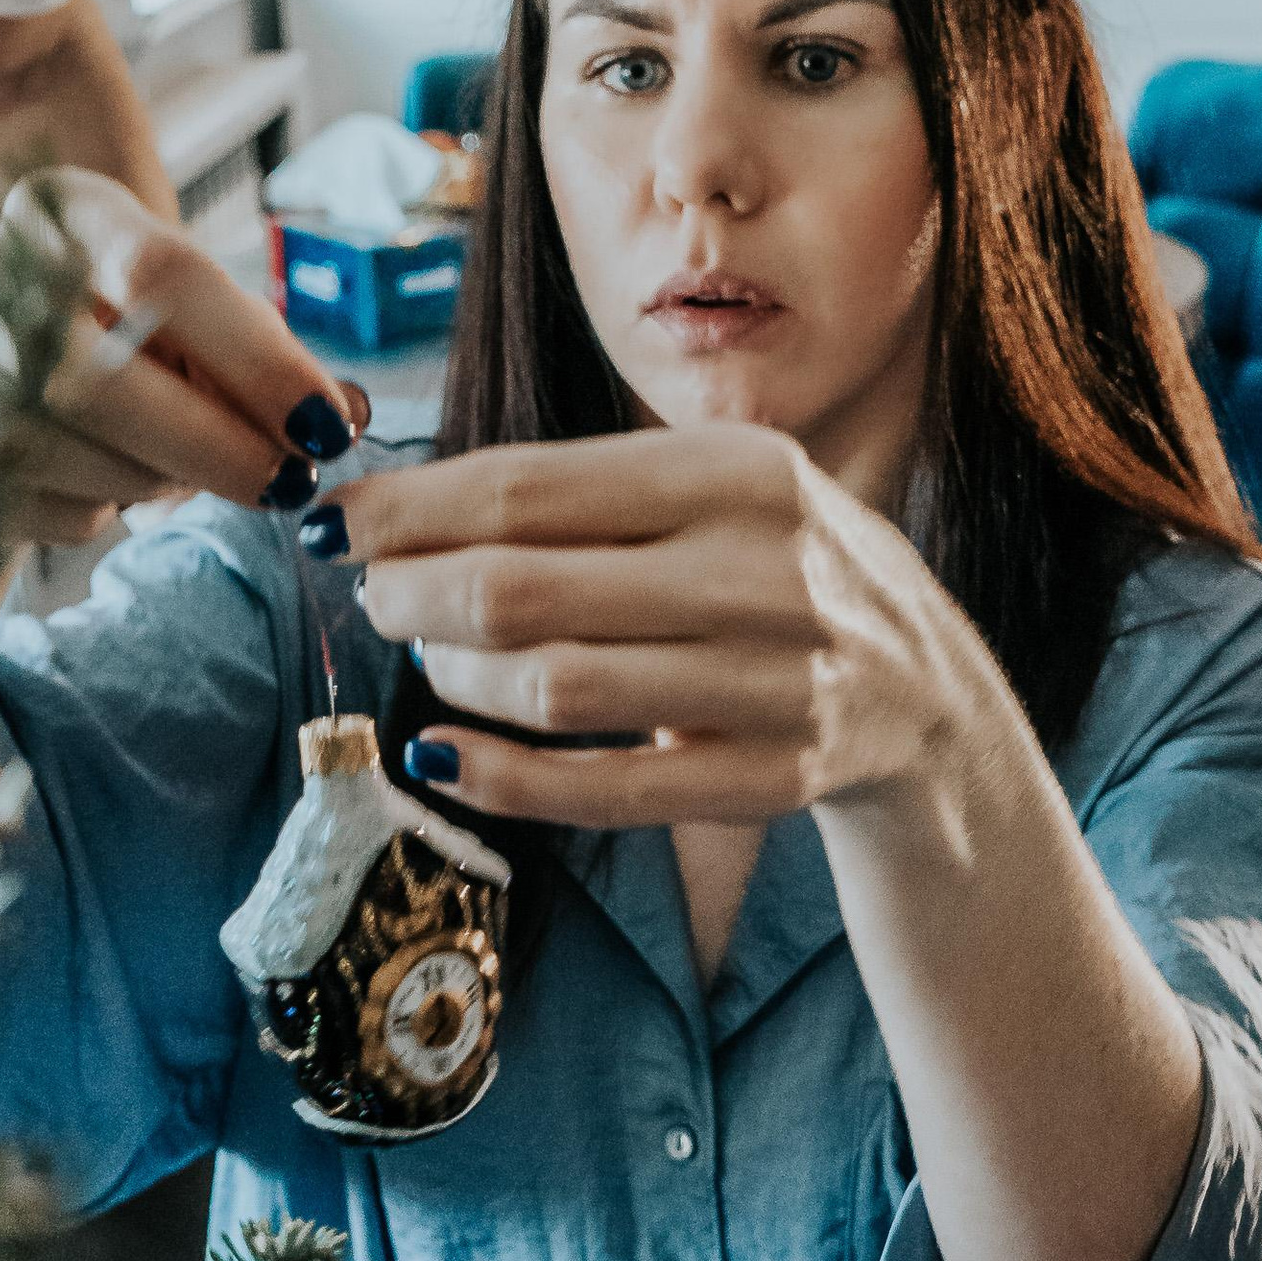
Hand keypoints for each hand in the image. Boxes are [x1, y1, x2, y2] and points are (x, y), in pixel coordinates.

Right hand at [0, 170, 363, 554]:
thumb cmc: (111, 338)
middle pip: (112, 382)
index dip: (256, 360)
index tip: (325, 425)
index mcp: (55, 210)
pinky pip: (66, 513)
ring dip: (164, 480)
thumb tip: (338, 416)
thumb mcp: (175, 316)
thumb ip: (252, 354)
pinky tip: (97, 479)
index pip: (160, 276)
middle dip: (220, 446)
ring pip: (92, 459)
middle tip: (288, 482)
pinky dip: (109, 509)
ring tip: (169, 460)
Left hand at [330, 423, 976, 824]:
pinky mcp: (772, 779)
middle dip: (414, 597)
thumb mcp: (713, 495)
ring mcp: (776, 680)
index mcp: (737, 470)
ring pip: (554, 688)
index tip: (332, 528)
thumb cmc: (774, 572)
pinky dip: (503, 779)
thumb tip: (389, 509)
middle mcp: (764, 567)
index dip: (407, 512)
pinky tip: (445, 759)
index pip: (526, 488)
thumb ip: (576, 494)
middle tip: (378, 601)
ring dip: (459, 679)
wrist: (929, 693)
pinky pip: (605, 790)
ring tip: (434, 663)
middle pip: (522, 589)